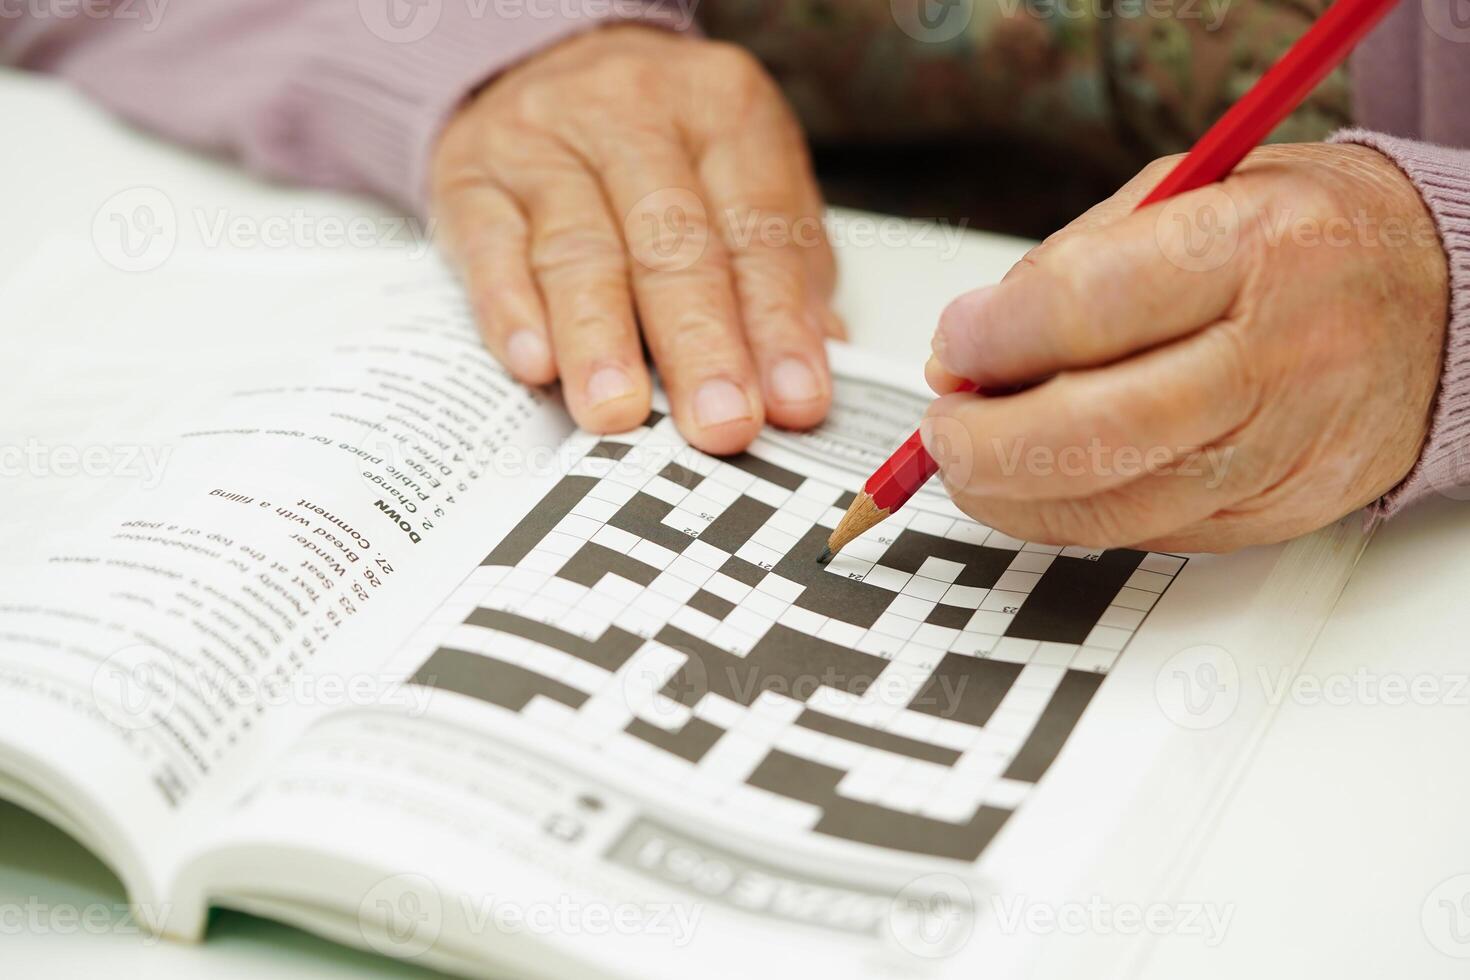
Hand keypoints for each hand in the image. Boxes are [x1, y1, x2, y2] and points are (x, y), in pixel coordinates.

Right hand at [431, 25, 840, 453]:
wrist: (545, 62)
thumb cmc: (664, 149)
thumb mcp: (744, 182)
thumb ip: (784, 272)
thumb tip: (807, 374)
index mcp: (722, 110)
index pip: (757, 231)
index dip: (778, 322)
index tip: (792, 401)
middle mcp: (631, 112)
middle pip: (671, 242)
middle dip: (699, 343)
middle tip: (719, 423)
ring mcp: (543, 140)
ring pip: (578, 249)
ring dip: (600, 341)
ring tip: (618, 411)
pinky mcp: (471, 176)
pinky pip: (491, 248)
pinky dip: (512, 312)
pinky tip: (534, 366)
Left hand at [923, 144, 1448, 551]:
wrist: (1441, 305)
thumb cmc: (1299, 239)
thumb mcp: (1190, 191)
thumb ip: (1071, 261)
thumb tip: (966, 345)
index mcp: (1246, 251)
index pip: (1088, 306)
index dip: (995, 336)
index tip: (953, 343)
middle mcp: (1269, 360)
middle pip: (1093, 431)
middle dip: (984, 442)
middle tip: (942, 429)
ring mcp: (1274, 452)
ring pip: (1110, 507)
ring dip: (1009, 494)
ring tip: (973, 459)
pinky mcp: (1270, 517)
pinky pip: (1141, 537)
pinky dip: (1067, 516)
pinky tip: (1039, 483)